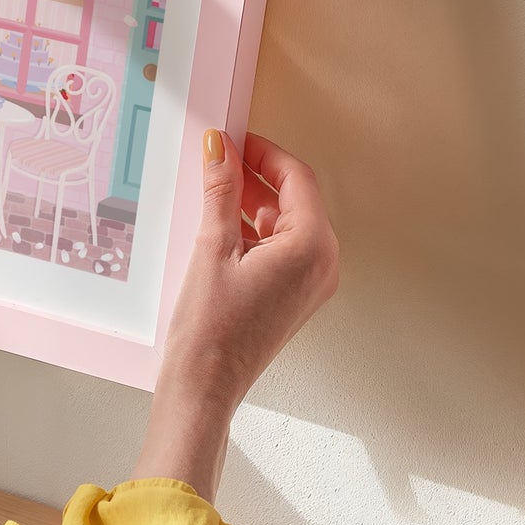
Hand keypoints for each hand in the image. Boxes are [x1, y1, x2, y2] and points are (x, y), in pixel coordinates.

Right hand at [133, 132, 338, 497]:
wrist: (203, 386)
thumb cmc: (212, 328)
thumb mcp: (213, 245)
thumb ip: (220, 189)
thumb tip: (219, 147)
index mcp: (312, 247)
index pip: (297, 178)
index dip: (264, 152)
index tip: (234, 138)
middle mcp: (321, 264)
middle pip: (294, 199)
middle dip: (256, 175)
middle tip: (220, 157)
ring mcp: (308, 282)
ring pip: (285, 222)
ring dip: (252, 201)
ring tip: (212, 186)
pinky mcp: (291, 295)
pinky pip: (279, 246)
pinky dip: (252, 228)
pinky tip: (218, 221)